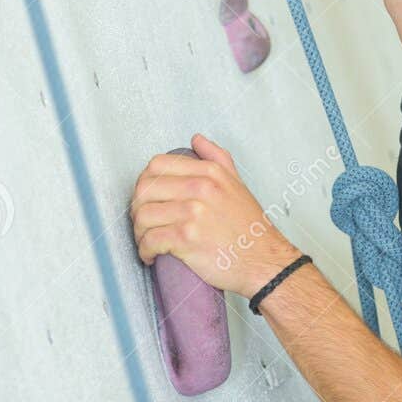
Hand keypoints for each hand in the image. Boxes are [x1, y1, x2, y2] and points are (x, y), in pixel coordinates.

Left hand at [131, 133, 300, 298]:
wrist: (264, 261)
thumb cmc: (250, 229)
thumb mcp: (238, 184)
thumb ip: (217, 158)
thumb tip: (196, 140)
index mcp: (209, 172)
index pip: (157, 165)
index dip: (145, 183)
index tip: (147, 198)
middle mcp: (200, 188)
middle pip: (145, 189)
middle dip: (137, 207)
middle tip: (143, 222)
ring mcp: (193, 213)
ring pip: (143, 215)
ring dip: (139, 231)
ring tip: (146, 240)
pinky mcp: (187, 239)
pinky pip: (150, 240)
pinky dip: (145, 250)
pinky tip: (151, 255)